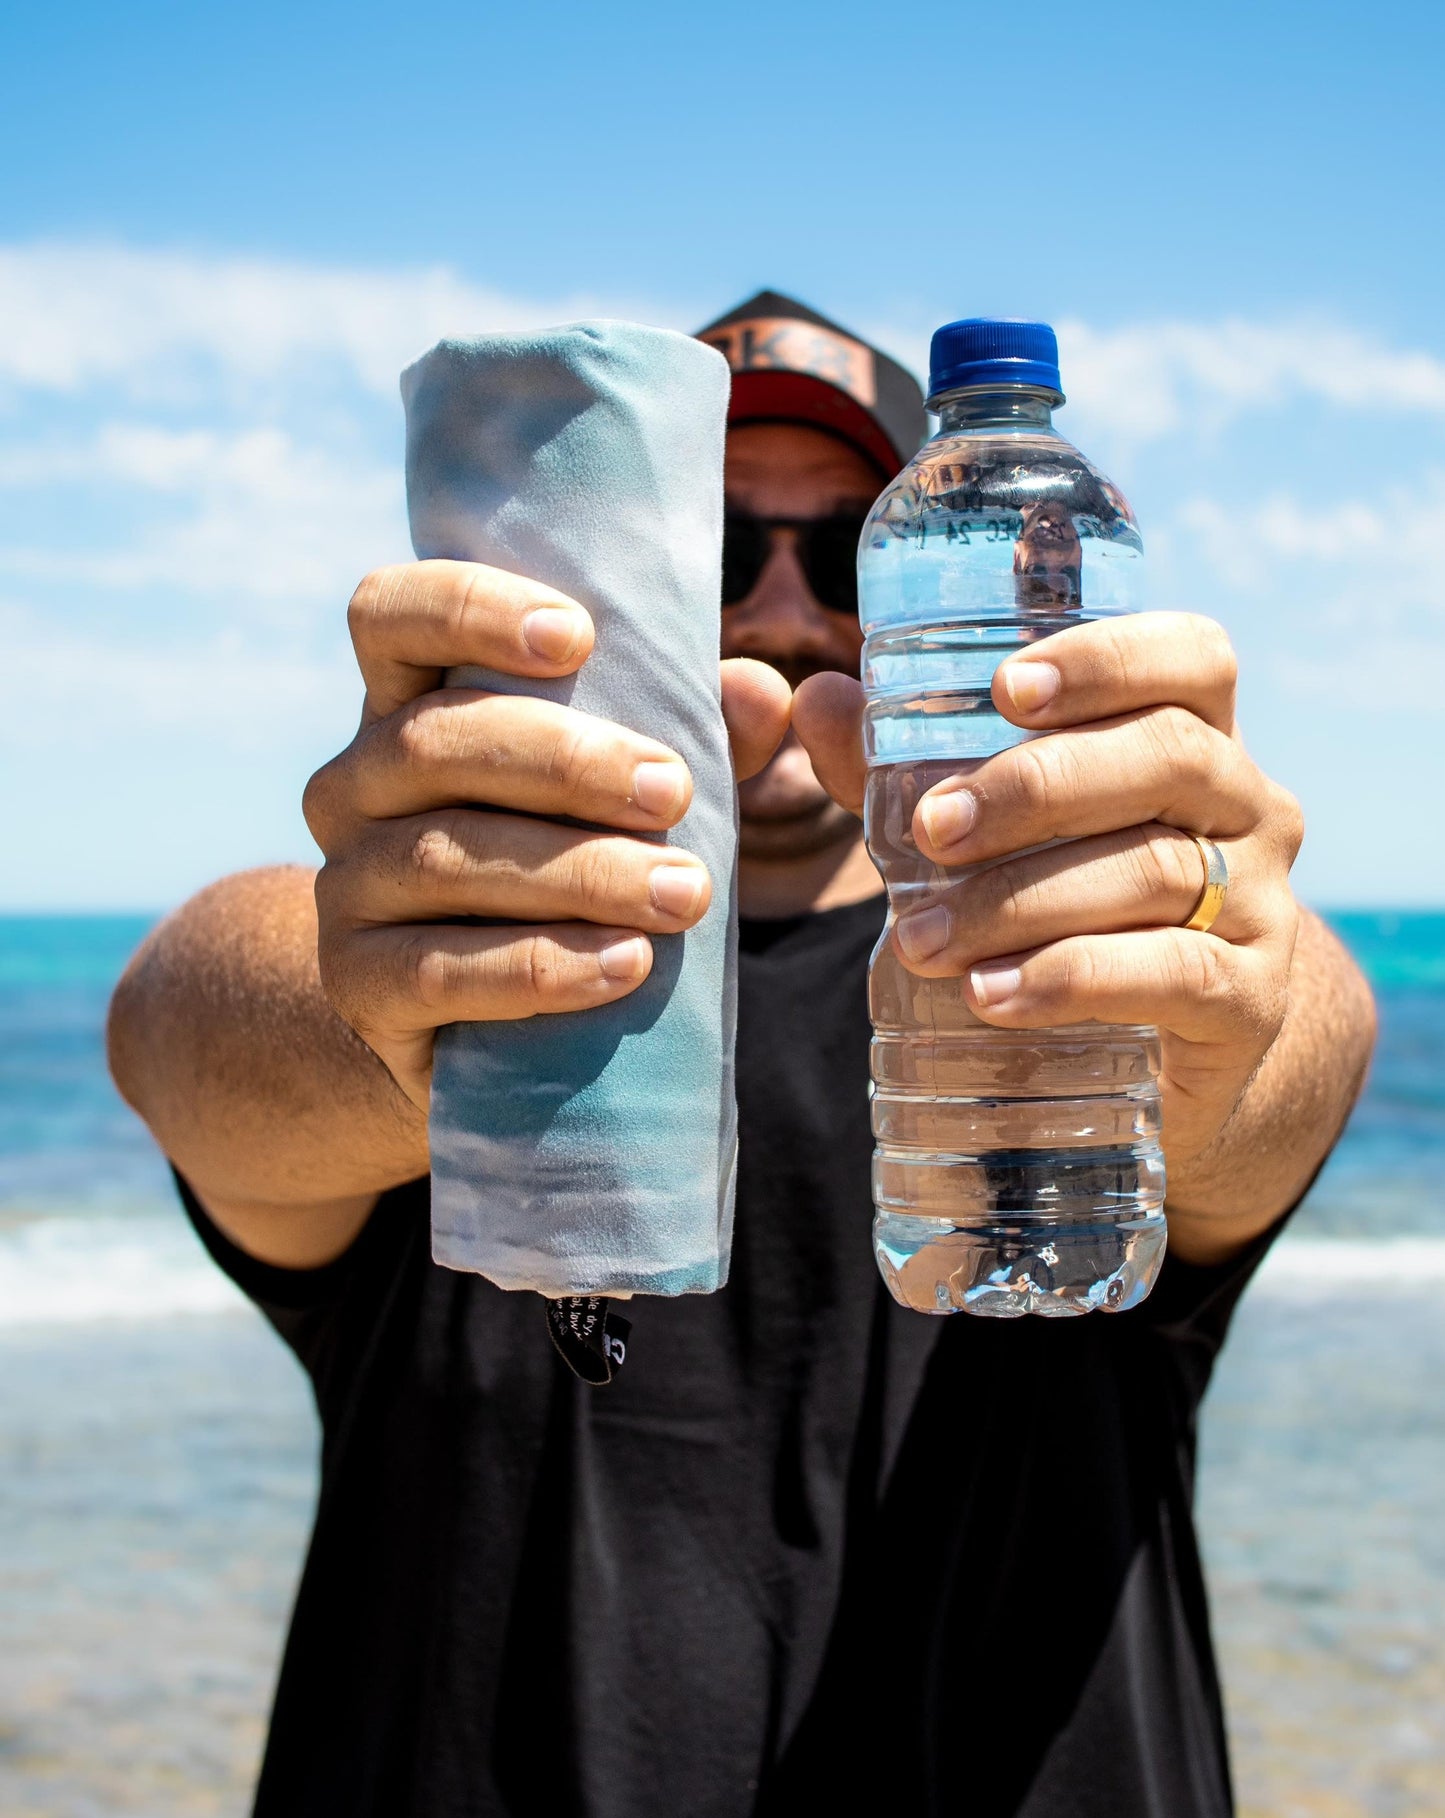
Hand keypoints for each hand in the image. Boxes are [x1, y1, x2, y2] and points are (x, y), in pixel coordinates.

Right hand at [304, 561, 789, 1109]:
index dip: (467, 607)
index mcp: (407, 706)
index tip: (577, 635)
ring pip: (444, 857)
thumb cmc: (565, 872)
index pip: (390, 613)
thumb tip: (765, 693)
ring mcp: (344, 887)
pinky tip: (625, 966)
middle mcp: (354, 785)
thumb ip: (699, 736)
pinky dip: (541, 966)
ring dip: (578, 872)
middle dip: (564, 761)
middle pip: (431, 739)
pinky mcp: (359, 988)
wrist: (476, 1031)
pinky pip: (439, 970)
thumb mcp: (632, 794)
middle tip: (672, 791)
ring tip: (682, 894)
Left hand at [793, 613, 1305, 1190]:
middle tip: (932, 831)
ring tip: (922, 939)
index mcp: (1194, 735)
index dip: (1107, 658)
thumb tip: (817, 699)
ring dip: (1022, 900)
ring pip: (1157, 869)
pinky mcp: (1251, 1001)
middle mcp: (1247, 804)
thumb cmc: (1072, 905)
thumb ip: (911, 768)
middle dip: (1036, 786)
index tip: (1006, 687)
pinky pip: (1174, 973)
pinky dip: (1072, 977)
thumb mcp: (998, 832)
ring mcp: (1261, 904)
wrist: (1173, 1056)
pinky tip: (993, 994)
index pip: (1191, 658)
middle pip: (1166, 757)